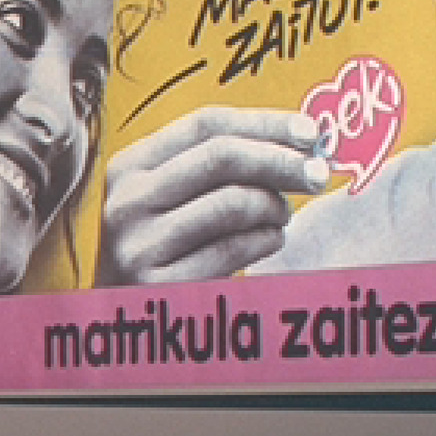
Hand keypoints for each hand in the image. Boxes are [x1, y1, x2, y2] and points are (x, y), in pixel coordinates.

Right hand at [96, 106, 327, 282]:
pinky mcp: (159, 283)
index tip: (309, 133)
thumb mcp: (166, 196)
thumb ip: (213, 165)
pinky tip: (270, 240)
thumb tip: (297, 140)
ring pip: (232, 202)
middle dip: (282, 161)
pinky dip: (266, 240)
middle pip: (222, 156)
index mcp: (129, 166)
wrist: (117, 312)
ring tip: (282, 216)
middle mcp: (127, 200)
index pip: (205, 124)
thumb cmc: (161, 246)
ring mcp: (139, 244)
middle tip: (318, 174)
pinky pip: (233, 249)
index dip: (264, 123)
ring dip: (274, 206)